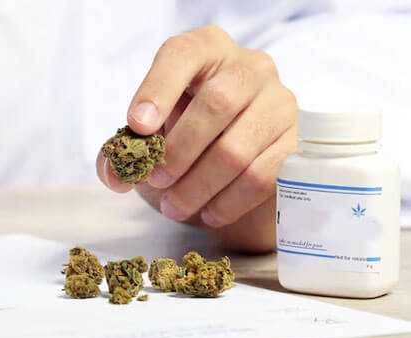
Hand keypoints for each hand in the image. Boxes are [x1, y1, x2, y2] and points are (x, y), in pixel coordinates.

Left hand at [97, 25, 296, 251]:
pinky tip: (207, 213)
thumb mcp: (149, 138)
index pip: (182, 55)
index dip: (157, 89)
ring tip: (173, 207)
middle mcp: (249, 67)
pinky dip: (228, 203)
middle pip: (217, 104)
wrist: (233, 164)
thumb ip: (122, 151)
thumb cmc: (184, 137)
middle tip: (155, 180)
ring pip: (237, 149)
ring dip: (198, 187)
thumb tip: (115, 175)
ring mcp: (279, 102)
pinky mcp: (297, 142)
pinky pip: (262, 177)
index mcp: (206, 50)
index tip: (138, 126)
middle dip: (178, 151)